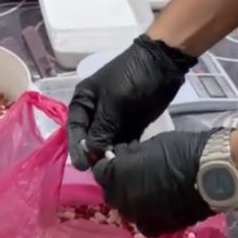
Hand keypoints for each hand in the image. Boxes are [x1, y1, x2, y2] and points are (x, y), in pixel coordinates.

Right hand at [67, 35, 196, 169]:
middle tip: (102, 172)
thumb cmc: (132, 77)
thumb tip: (92, 152)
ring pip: (108, 143)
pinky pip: (124, 143)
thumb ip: (101, 128)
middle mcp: (96, 113)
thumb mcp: (113, 101)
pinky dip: (125, 152)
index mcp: (84, 101)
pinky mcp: (132, 125)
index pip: (75, 129)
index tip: (83, 166)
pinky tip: (129, 162)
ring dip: (111, 155)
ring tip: (117, 170)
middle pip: (91, 139)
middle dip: (95, 155)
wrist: (163, 64)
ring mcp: (115, 120)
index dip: (77, 148)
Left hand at [92, 131, 212, 236]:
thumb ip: (130, 155)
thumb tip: (120, 157)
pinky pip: (144, 221)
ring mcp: (140, 217)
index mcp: (118, 176)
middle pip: (111, 193)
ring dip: (132, 199)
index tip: (116, 160)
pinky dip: (147, 213)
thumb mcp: (150, 144)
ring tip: (147, 189)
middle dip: (117, 183)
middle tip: (132, 174)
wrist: (213, 173)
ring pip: (127, 209)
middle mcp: (124, 200)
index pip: (100, 172)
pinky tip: (158, 204)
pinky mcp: (157, 228)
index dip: (108, 165)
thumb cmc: (182, 151)